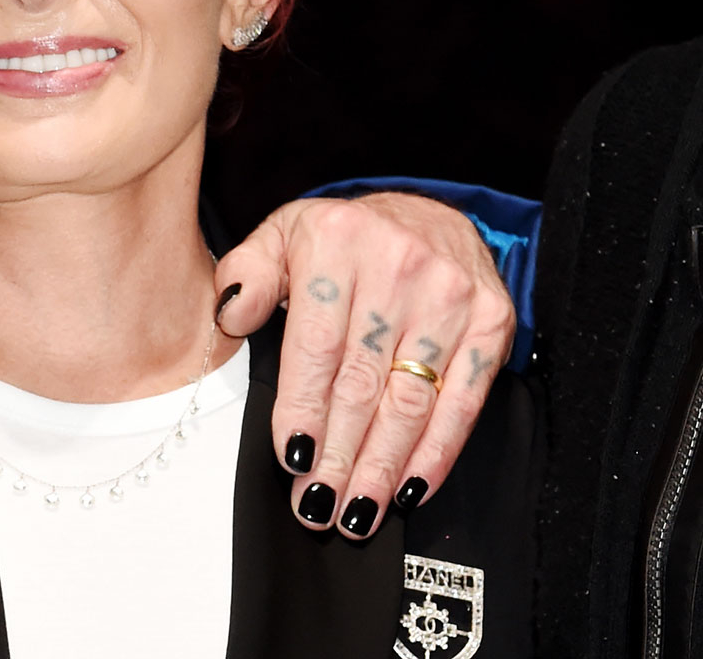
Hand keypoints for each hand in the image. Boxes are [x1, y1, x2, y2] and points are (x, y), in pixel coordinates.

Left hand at [213, 192, 514, 539]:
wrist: (427, 211)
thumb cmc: (344, 235)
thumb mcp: (282, 233)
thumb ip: (247, 273)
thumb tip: (230, 314)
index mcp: (336, 243)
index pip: (316, 346)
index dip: (303, 408)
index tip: (292, 457)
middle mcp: (398, 268)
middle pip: (362, 383)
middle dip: (338, 454)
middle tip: (317, 503)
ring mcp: (451, 296)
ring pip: (412, 401)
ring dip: (382, 465)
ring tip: (356, 510)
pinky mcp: (492, 321)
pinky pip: (464, 401)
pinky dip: (437, 452)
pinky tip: (411, 488)